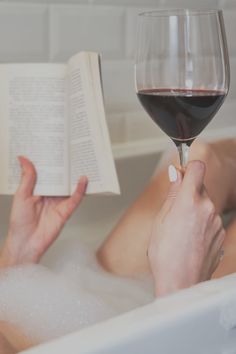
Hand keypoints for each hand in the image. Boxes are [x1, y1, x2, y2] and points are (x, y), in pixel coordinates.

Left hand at [0, 156, 87, 266]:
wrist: (25, 244)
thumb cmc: (19, 222)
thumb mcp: (21, 196)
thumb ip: (27, 177)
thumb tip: (24, 159)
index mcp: (38, 189)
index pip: (46, 172)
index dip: (50, 161)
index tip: (53, 147)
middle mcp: (50, 194)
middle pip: (60, 177)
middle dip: (65, 166)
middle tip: (70, 150)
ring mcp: (58, 202)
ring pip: (69, 186)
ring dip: (75, 175)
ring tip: (81, 161)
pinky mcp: (66, 211)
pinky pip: (75, 198)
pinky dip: (81, 189)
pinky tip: (83, 179)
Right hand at [148, 160, 224, 296]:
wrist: (181, 283)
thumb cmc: (165, 254)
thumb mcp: (160, 219)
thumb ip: (172, 193)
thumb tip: (175, 173)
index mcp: (189, 201)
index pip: (197, 167)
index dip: (189, 167)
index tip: (182, 173)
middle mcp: (208, 208)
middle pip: (201, 187)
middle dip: (189, 193)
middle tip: (175, 211)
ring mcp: (217, 222)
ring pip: (206, 205)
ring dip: (196, 210)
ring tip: (182, 230)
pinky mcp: (221, 234)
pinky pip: (211, 220)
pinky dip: (202, 224)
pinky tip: (191, 239)